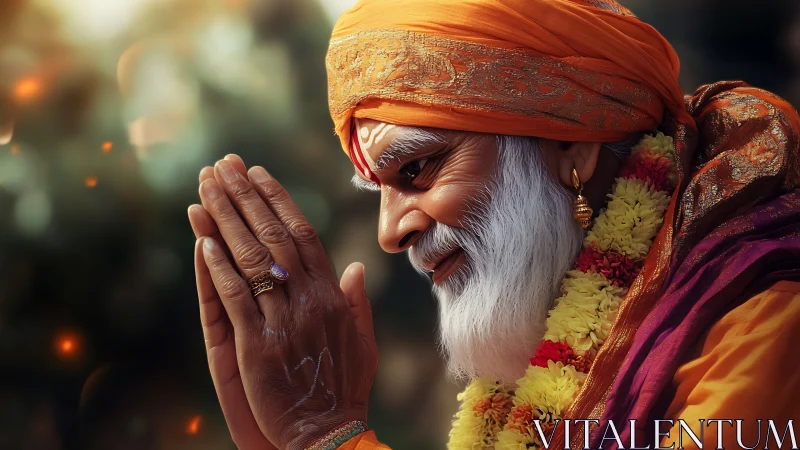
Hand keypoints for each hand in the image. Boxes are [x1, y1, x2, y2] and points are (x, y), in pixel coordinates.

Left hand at [191, 155, 377, 448]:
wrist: (329, 434)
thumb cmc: (343, 388)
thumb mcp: (361, 341)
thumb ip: (357, 302)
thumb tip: (355, 266)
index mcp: (332, 297)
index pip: (304, 236)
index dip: (278, 201)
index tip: (257, 173)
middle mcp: (309, 302)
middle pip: (274, 238)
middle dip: (245, 198)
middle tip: (221, 165)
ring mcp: (283, 322)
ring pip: (252, 260)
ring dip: (226, 220)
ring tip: (205, 187)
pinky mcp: (256, 347)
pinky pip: (236, 299)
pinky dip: (219, 268)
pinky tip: (203, 240)